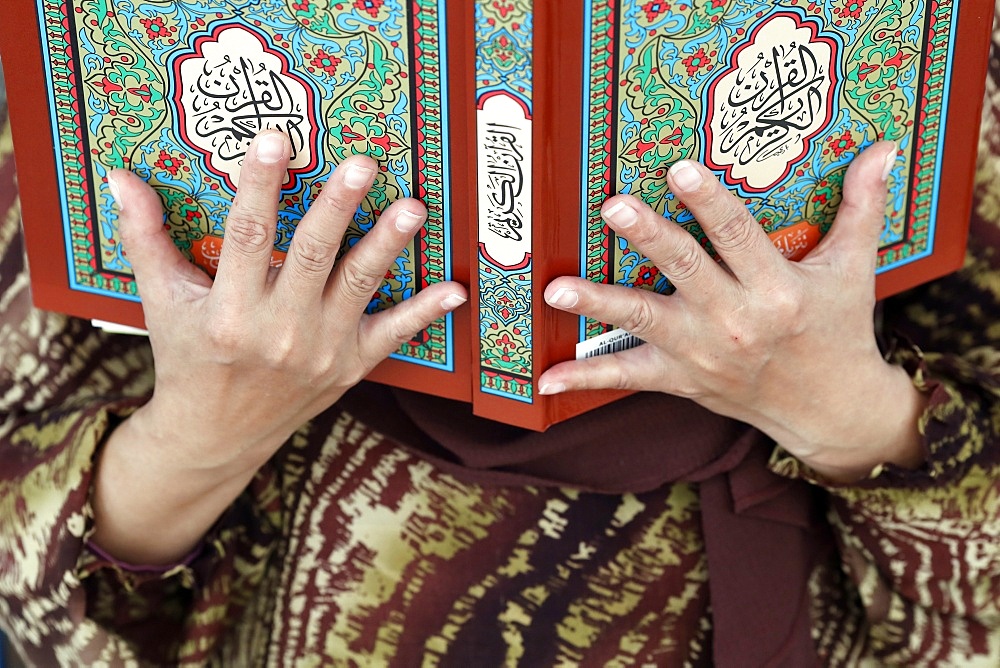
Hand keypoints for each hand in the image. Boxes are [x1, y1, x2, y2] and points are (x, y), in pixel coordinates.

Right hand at [92, 131, 465, 562]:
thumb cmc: (189, 358)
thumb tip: (120, 178)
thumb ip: (146, 239)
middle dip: (336, 209)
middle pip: (311, 257)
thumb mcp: (160, 302)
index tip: (275, 139)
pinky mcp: (350, 366)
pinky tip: (455, 290)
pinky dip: (424, 314)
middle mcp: (276, 331)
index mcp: (226, 311)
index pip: (244, 237)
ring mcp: (319, 351)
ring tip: (412, 208)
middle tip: (361, 165)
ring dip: (386, 246)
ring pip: (357, 287)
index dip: (259, 187)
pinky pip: (392, 336)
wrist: (217, 434)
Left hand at [538, 142, 925, 481]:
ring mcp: (702, 353)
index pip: (737, 235)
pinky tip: (547, 378)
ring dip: (599, 303)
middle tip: (612, 207)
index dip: (708, 201)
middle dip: (648, 238)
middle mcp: (736, 320)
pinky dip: (587, 378)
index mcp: (777, 288)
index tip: (679, 170)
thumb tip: (886, 149)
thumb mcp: (855, 268)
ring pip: (645, 321)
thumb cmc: (839, 329)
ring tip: (556, 287)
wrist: (831, 409)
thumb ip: (862, 207)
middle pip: (686, 270)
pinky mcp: (681, 379)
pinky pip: (629, 378)